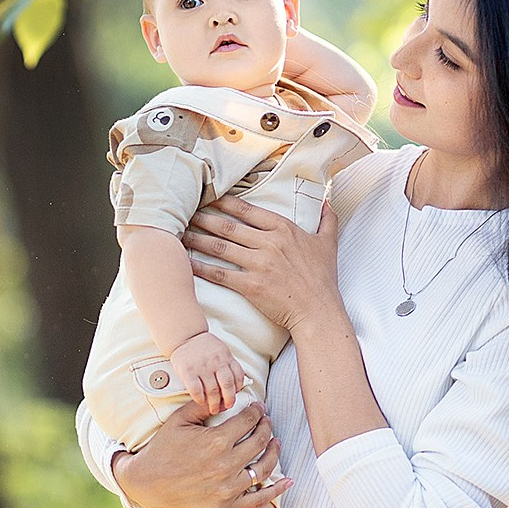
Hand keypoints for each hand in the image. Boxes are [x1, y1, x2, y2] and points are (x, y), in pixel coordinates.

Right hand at [112, 397, 287, 507]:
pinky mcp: (228, 506)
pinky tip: (287, 480)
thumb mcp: (179, 420)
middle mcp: (226, 465)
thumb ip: (203, 406)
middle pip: (260, 441)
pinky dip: (276, 490)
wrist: (148, 484)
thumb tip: (224, 397)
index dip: (256, 411)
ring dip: (274, 452)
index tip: (258, 407)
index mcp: (216, 441)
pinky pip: (259, 499)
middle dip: (266, 427)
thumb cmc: (163, 448)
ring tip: (276, 442)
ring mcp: (228, 488)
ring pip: (264, 468)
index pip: (248, 421)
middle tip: (267, 421)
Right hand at [169, 330, 244, 415]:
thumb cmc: (205, 346)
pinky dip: (199, 399)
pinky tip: (201, 402)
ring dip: (214, 403)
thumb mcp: (222, 351)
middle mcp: (216, 361)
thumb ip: (229, 365)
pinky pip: (196, 389)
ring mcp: (202, 366)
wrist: (185, 335)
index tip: (235, 397)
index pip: (237, 376)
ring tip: (214, 409)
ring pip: (212, 390)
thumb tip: (238, 384)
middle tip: (226, 407)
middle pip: (227, 385)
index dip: (238, 390)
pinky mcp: (188, 371)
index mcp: (226, 356)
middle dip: (228, 400)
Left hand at [185, 196, 344, 334]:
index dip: (225, 202)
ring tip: (180, 233)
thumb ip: (327, 219)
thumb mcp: (328, 244)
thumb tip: (328, 201)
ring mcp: (258, 264)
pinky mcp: (250, 286)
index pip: (248, 210)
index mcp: (283, 229)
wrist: (318, 311)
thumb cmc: (322, 279)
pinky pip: (220, 274)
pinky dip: (201, 267)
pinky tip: (186, 262)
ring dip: (198, 239)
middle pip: (228, 226)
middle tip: (186, 212)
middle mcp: (268, 243)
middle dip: (204, 218)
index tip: (209, 196)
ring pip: (220, 247)